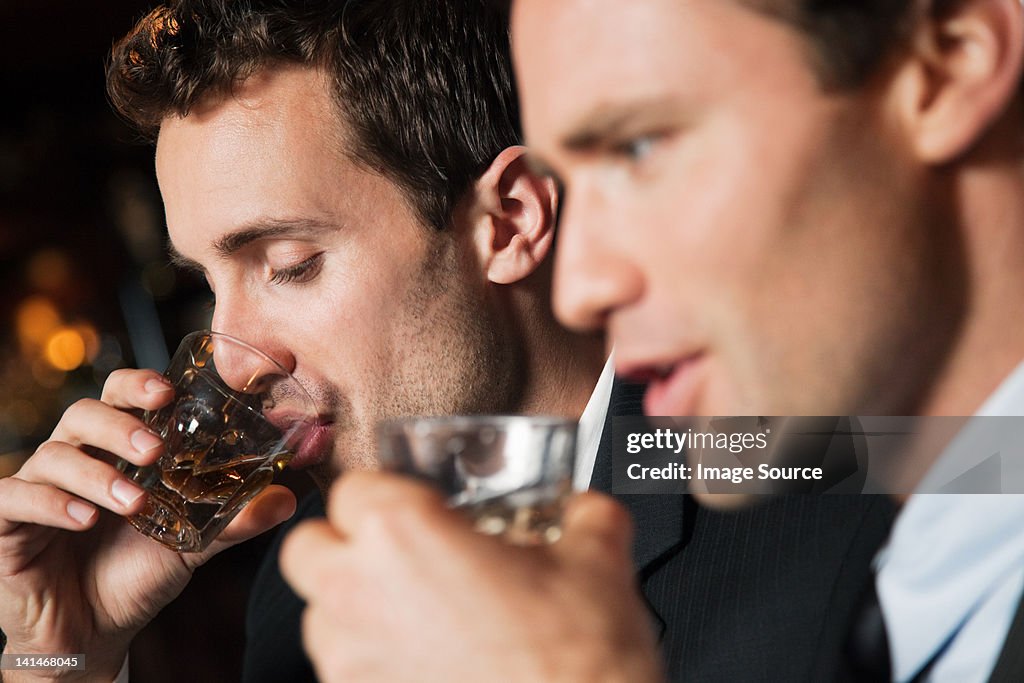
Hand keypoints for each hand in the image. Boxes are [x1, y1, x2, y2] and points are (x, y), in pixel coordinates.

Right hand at [0, 369, 296, 680]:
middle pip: (85, 413)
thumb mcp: (192, 543)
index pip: (122, 396)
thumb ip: (234, 519)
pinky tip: (85, 519)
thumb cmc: (137, 573)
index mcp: (118, 450)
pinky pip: (16, 497)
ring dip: (96, 473)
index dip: (141, 384)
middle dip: (121, 425)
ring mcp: (39, 487)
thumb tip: (289, 498)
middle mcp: (76, 458)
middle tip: (156, 449)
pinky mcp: (6, 522)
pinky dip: (51, 503)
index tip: (170, 391)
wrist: (92, 634)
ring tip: (132, 502)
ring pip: (54, 454)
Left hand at [281, 472, 663, 682]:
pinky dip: (371, 661)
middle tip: (398, 552)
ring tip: (412, 614)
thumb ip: (587, 517)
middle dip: (343, 544)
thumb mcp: (596, 561)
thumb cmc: (574, 656)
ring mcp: (349, 660)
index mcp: (403, 533)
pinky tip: (423, 664)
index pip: (353, 486)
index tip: (414, 504)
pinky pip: (342, 671)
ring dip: (352, 605)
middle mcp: (359, 592)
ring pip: (317, 614)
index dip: (385, 491)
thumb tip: (589, 511)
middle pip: (308, 547)